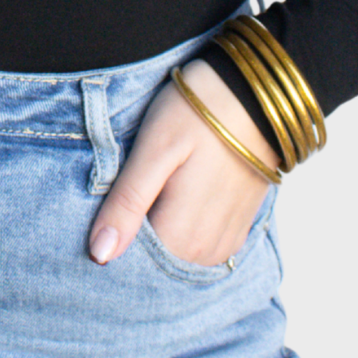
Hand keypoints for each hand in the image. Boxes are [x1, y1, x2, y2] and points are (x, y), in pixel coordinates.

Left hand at [87, 59, 279, 266]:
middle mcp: (207, 251)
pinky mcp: (236, 230)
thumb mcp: (154, 150)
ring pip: (175, 256)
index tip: (104, 209)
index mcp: (181, 236)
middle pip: (152, 261)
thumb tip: (99, 255)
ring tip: (151, 191)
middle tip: (125, 192)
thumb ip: (127, 204)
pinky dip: (180, 231)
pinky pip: (198, 247)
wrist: (257, 95)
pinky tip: (173, 199)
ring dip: (157, 232)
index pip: (129, 263)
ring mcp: (225, 243)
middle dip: (132, 236)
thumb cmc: (200, 112)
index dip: (109, 238)